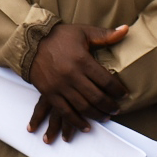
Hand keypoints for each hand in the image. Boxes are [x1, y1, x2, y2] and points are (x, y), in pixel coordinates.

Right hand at [27, 23, 129, 141]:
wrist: (30, 42)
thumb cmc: (59, 36)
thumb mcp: (83, 32)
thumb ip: (105, 35)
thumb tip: (126, 30)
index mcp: (82, 60)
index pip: (106, 81)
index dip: (118, 90)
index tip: (124, 94)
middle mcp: (72, 75)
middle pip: (97, 97)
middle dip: (110, 105)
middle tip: (116, 109)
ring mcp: (60, 86)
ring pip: (83, 107)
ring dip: (97, 115)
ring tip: (105, 117)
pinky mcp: (49, 93)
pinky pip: (65, 112)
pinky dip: (77, 122)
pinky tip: (86, 126)